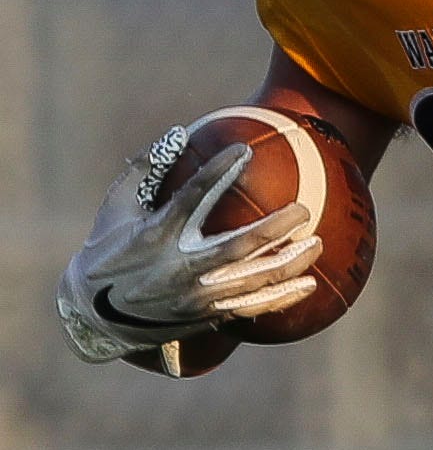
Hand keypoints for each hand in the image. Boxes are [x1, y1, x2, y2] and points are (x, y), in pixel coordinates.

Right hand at [56, 129, 320, 362]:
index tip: (245, 150)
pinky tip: (309, 285)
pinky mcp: (208, 315)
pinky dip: (282, 297)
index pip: (192, 197)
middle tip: (304, 210)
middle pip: (239, 246)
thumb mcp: (116, 207)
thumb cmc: (109, 249)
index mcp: (157, 233)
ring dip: (290, 263)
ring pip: (254, 281)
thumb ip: (145, 169)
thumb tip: (178, 133)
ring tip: (318, 244)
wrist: (98, 316)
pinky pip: (253, 307)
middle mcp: (181, 266)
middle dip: (275, 228)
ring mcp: (197, 294)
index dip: (219, 172)